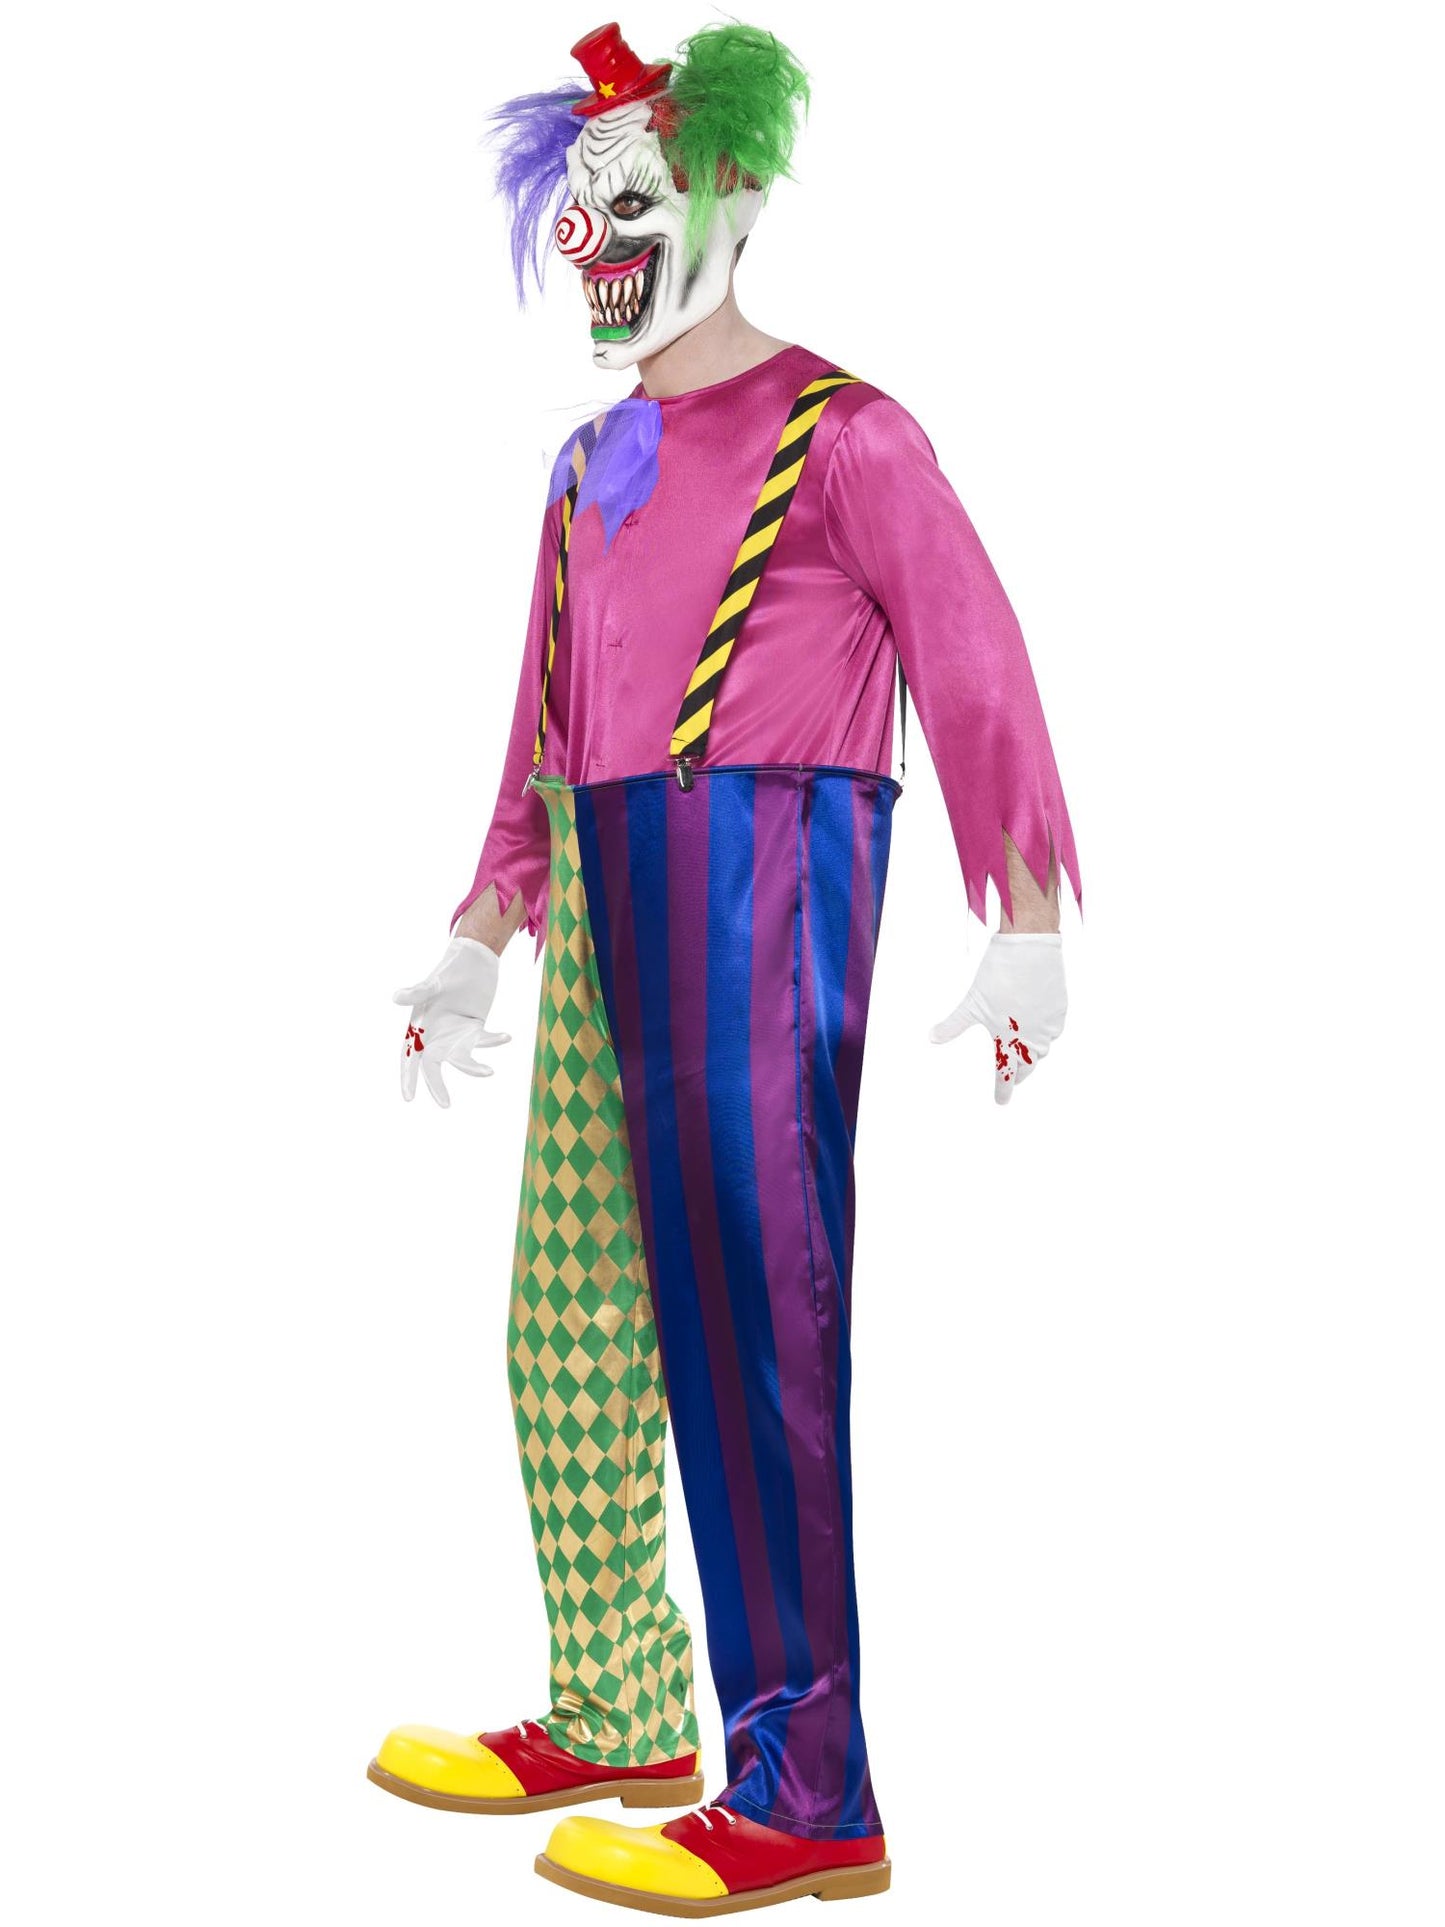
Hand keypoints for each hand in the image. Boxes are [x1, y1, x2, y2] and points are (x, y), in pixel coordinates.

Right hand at [394, 937, 509, 1108]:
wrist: (473, 958)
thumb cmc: (448, 970)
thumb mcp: (434, 982)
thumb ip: (417, 992)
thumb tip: (395, 997)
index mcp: (419, 1026)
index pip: (409, 1056)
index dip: (408, 1077)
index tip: (408, 1098)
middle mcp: (436, 1035)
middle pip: (433, 1066)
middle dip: (437, 1086)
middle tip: (445, 1105)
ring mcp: (456, 1034)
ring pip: (462, 1059)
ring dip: (473, 1067)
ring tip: (489, 1072)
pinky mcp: (475, 1030)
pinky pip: (483, 1043)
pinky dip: (494, 1042)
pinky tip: (506, 1037)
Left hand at [929, 933, 1066, 1105]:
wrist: (1029, 949)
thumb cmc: (996, 976)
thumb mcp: (971, 1003)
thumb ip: (953, 1025)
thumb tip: (931, 1038)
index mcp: (1008, 1040)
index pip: (1005, 1075)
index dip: (1002, 1090)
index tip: (1001, 1102)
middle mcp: (1031, 1038)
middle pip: (1027, 1066)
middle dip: (1019, 1074)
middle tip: (1012, 1078)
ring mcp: (1048, 1025)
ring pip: (1043, 1049)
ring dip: (1033, 1055)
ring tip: (1024, 1054)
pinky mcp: (1059, 1010)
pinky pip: (1053, 1030)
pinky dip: (1045, 1033)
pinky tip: (1039, 1027)